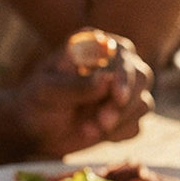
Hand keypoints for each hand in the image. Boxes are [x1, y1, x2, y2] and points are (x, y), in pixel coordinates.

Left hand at [15, 33, 153, 156]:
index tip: (117, 96)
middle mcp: (114, 64)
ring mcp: (123, 90)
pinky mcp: (126, 116)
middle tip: (102, 122)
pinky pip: (136, 126)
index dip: (124, 74)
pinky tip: (94, 133)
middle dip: (123, 103)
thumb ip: (76, 85)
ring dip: (117, 122)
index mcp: (94, 45)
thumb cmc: (37, 102)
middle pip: (141, 77)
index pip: (122, 54)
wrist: (37, 131)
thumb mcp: (48, 91)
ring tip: (87, 129)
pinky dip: (117, 135)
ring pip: (143, 104)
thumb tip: (107, 80)